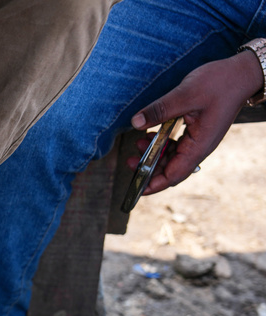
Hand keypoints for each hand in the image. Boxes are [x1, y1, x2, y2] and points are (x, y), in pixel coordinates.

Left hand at [128, 52, 262, 194]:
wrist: (241, 73)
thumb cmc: (220, 83)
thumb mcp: (186, 94)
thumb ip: (160, 110)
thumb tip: (136, 122)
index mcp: (199, 145)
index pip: (173, 175)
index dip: (153, 184)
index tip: (136, 186)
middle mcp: (199, 147)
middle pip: (170, 169)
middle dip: (148, 168)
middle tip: (130, 160)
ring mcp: (197, 140)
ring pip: (171, 158)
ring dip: (153, 154)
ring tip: (138, 143)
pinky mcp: (195, 132)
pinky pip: (175, 145)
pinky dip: (161, 144)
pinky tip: (150, 134)